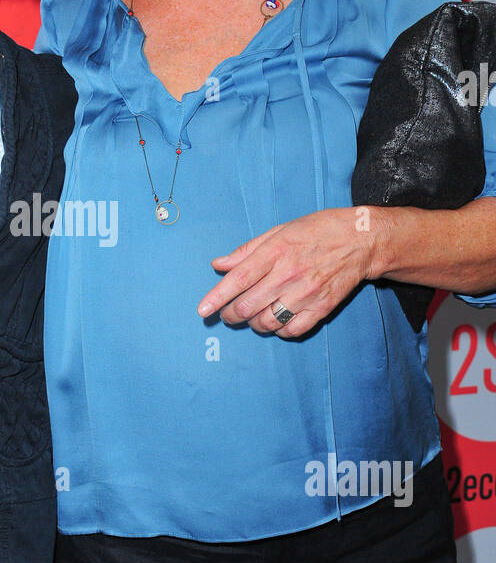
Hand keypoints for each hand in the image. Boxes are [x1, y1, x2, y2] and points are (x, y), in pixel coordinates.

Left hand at [197, 208, 377, 337]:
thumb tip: (218, 264)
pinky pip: (292, 330)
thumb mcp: (280, 231)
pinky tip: (276, 321)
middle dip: (230, 314)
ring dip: (253, 324)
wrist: (361, 240)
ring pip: (267, 322)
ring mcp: (307, 293)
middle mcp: (289, 274)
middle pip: (248, 306)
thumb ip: (247, 250)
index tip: (202, 310)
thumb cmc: (317, 231)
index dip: (217, 297)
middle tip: (227, 314)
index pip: (239, 278)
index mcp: (276, 251)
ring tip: (252, 317)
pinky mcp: (322, 307)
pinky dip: (278, 331)